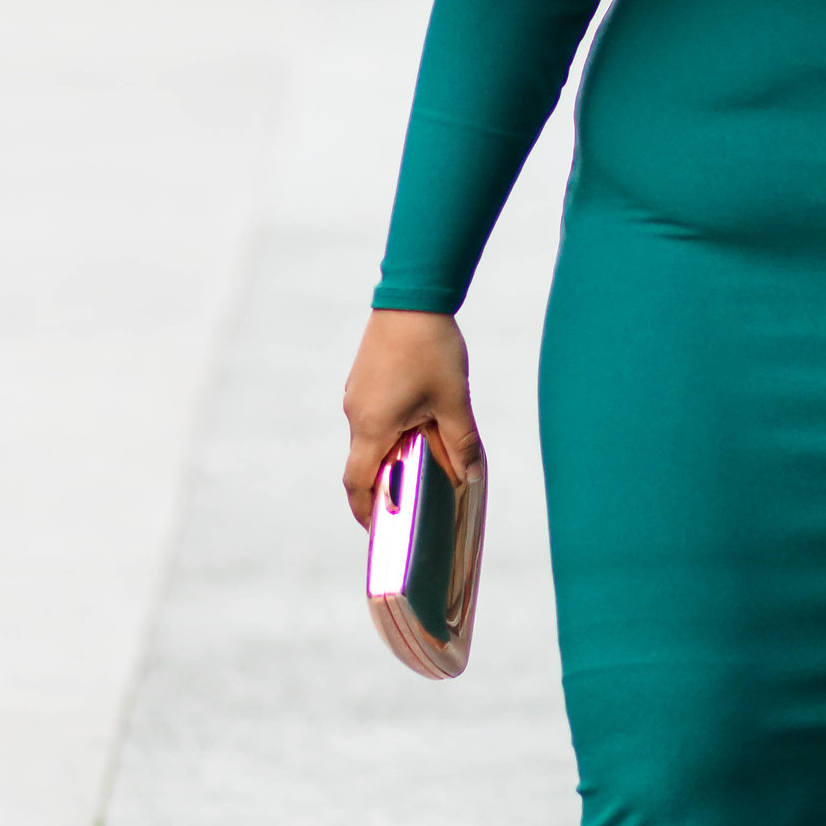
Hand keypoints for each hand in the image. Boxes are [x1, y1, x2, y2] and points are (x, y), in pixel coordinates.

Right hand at [343, 309, 482, 527]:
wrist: (411, 297)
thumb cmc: (431, 349)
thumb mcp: (454, 401)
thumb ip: (462, 442)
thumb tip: (469, 477)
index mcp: (372, 427)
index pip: (358, 483)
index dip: (366, 511)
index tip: (380, 529)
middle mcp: (357, 413)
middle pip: (366, 461)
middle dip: (389, 481)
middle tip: (416, 496)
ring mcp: (357, 393)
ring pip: (372, 435)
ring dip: (394, 450)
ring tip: (428, 454)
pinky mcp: (364, 377)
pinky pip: (374, 413)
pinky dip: (392, 427)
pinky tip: (422, 418)